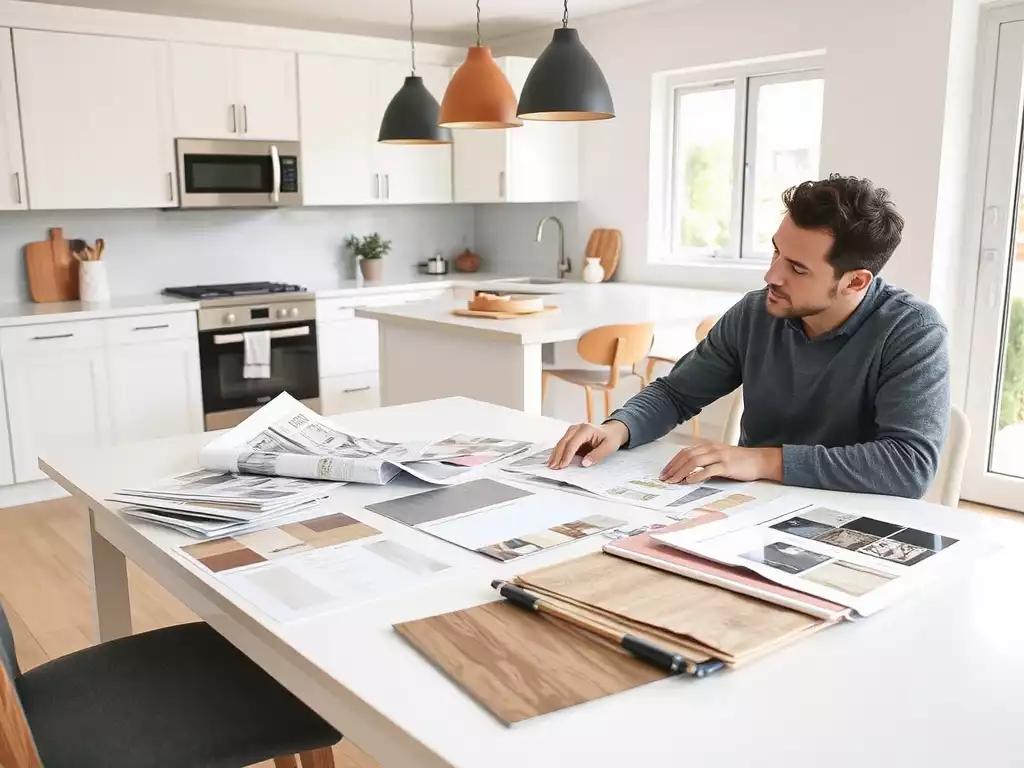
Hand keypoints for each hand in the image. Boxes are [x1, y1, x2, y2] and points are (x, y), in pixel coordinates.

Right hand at [547, 421, 629, 468]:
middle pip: (564, 442)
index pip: (573, 443)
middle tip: (553, 467)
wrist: (611, 431)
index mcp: (586, 429)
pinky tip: (554, 460)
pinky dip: (558, 452)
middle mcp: (577, 428)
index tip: (562, 466)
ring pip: (561, 443)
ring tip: (551, 465)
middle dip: (557, 456)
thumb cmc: (610, 438)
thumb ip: (597, 455)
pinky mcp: (571, 436)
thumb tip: (584, 463)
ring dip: (555, 454)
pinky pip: (562, 444)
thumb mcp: (609, 447)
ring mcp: (572, 431)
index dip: (567, 455)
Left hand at [659, 442, 782, 483]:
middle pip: (686, 456)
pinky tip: (689, 481)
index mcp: (708, 446)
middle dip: (673, 468)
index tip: (665, 472)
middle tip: (665, 478)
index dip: (673, 462)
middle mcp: (712, 448)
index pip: (685, 452)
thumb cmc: (739, 461)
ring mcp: (719, 456)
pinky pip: (708, 469)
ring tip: (673, 481)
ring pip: (694, 461)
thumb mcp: (719, 457)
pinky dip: (697, 475)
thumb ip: (705, 461)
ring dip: (681, 472)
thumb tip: (687, 472)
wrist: (760, 460)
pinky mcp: (727, 466)